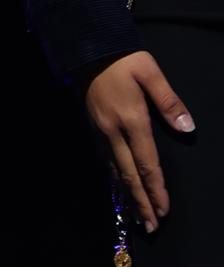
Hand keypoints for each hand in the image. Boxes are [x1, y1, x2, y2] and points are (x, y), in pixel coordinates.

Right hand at [88, 49, 196, 234]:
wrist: (84, 46)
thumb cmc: (121, 58)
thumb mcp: (149, 72)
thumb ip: (168, 101)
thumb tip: (187, 127)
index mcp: (131, 119)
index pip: (147, 163)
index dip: (156, 188)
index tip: (164, 209)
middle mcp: (113, 130)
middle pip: (129, 174)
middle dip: (142, 201)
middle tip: (152, 225)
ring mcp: (100, 129)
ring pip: (115, 169)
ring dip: (128, 194)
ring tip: (138, 214)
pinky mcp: (93, 125)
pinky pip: (106, 158)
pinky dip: (115, 177)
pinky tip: (120, 185)